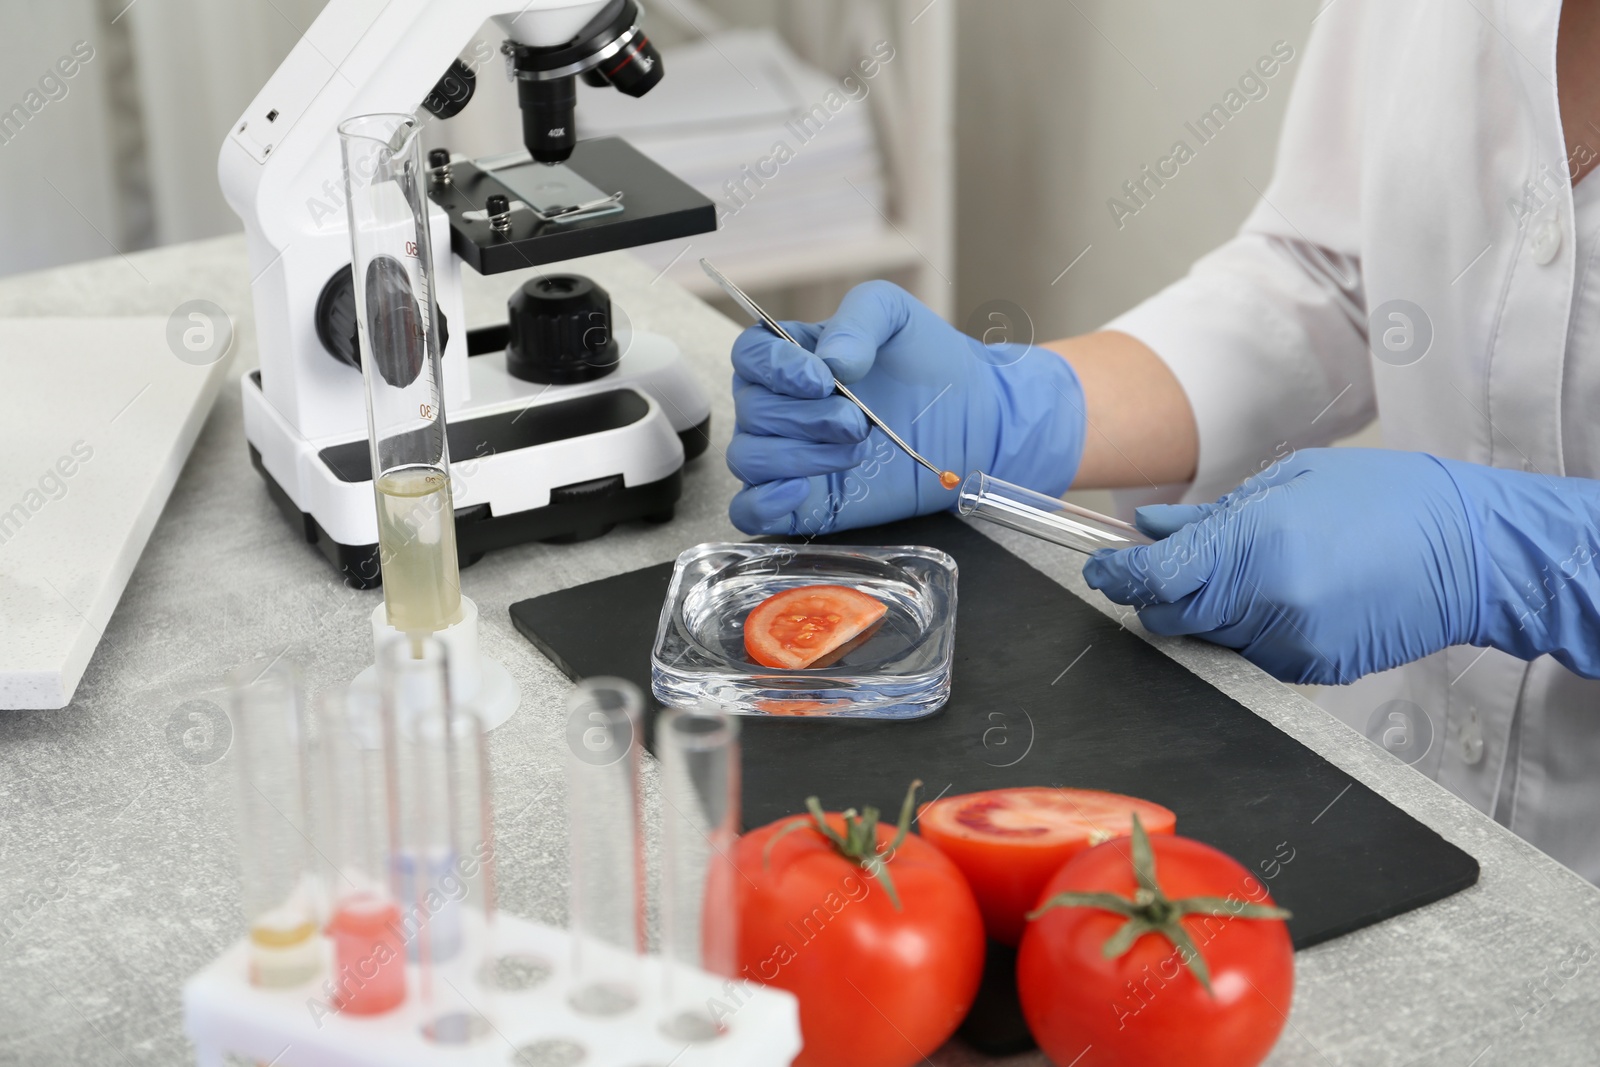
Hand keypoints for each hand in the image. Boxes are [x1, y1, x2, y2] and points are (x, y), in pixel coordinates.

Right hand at [727, 281, 1086, 534]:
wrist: (974, 419)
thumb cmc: (930, 362)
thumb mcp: (897, 316)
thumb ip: (859, 320)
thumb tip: (830, 362)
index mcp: (792, 357)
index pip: (750, 355)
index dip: (775, 368)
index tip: (822, 379)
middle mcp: (780, 405)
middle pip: (752, 411)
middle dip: (805, 418)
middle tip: (858, 421)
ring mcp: (787, 456)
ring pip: (749, 459)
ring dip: (799, 457)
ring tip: (856, 451)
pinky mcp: (800, 504)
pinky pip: (750, 511)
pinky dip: (763, 503)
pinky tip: (801, 490)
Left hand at [1082, 448, 1482, 684]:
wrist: (1473, 552)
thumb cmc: (1388, 501)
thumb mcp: (1291, 483)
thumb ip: (1211, 515)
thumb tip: (1152, 529)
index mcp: (1256, 544)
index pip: (1155, 578)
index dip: (1117, 575)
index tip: (1102, 568)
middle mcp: (1267, 601)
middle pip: (1172, 616)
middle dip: (1158, 594)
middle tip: (1169, 565)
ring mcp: (1290, 644)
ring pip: (1209, 638)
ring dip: (1207, 609)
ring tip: (1253, 569)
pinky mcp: (1311, 670)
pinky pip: (1252, 654)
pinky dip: (1250, 629)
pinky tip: (1286, 595)